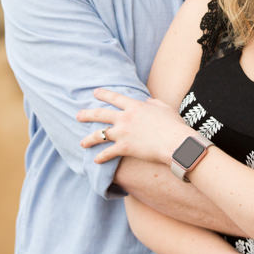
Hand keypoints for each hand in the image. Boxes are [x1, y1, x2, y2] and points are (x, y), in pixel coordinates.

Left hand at [77, 88, 191, 165]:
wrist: (175, 142)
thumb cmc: (173, 125)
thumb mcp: (164, 108)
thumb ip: (153, 102)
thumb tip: (148, 101)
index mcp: (134, 106)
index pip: (114, 98)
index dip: (103, 94)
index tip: (95, 93)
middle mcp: (125, 118)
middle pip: (100, 114)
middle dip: (87, 114)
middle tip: (78, 115)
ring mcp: (123, 133)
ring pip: (100, 134)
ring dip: (89, 139)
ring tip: (82, 143)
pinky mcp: (124, 148)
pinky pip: (108, 153)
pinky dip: (101, 157)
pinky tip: (96, 160)